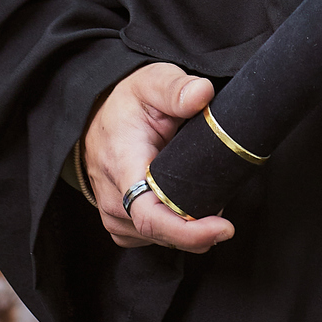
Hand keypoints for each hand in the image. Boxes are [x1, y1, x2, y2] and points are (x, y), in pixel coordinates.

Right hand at [82, 62, 234, 252]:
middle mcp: (113, 199)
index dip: (189, 231)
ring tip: (202, 194)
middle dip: (200, 227)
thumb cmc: (126, 102)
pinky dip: (173, 228)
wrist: (97, 115)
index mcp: (122, 166)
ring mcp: (113, 216)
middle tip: (222, 196)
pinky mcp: (119, 223)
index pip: (151, 217)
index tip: (224, 228)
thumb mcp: (152, 81)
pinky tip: (183, 206)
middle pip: (163, 233)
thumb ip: (177, 88)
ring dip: (187, 226)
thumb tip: (203, 94)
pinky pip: (152, 238)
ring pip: (160, 239)